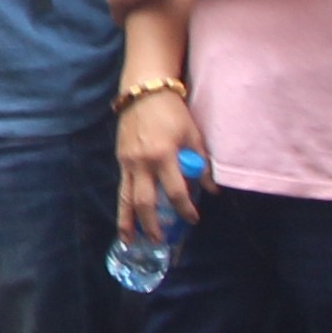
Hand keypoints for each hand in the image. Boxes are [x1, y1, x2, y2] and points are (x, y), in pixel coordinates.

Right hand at [116, 83, 202, 246]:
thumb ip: (201, 163)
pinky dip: (124, 205)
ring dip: (128, 222)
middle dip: (152, 224)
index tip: (193, 219)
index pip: (175, 192)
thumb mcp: (193, 135)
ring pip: (125, 198)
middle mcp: (142, 163)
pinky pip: (122, 187)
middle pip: (145, 202)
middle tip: (160, 241)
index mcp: (163, 156)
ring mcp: (128, 162)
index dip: (185, 209)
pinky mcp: (120, 159)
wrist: (143, 91)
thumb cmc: (172, 111)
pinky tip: (127, 218)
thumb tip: (211, 190)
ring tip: (129, 241)